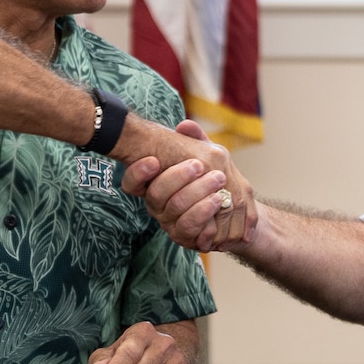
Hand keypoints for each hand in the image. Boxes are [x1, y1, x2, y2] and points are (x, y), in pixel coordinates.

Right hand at [123, 120, 255, 251]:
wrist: (231, 208)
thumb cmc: (211, 178)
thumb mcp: (206, 156)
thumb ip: (195, 142)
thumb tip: (184, 125)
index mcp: (154, 185)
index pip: (132, 183)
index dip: (138, 173)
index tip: (154, 160)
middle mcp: (158, 206)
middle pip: (156, 194)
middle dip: (177, 177)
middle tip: (198, 164)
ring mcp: (170, 223)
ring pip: (175, 208)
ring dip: (196, 192)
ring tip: (217, 179)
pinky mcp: (186, 238)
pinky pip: (190, 227)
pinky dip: (203, 212)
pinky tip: (216, 200)